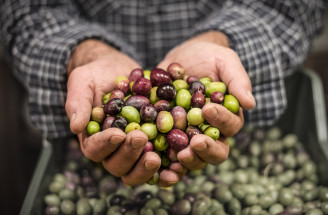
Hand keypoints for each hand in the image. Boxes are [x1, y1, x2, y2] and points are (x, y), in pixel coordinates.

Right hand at [65, 39, 180, 185]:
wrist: (120, 70)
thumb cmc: (97, 75)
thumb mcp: (83, 81)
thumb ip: (78, 102)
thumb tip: (75, 126)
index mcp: (93, 138)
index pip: (95, 149)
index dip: (106, 144)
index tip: (118, 134)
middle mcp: (113, 150)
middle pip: (117, 165)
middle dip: (128, 154)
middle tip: (141, 138)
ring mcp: (134, 150)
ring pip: (136, 170)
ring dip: (146, 167)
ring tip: (157, 156)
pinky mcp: (154, 145)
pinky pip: (160, 163)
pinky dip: (167, 169)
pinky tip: (177, 167)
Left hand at [157, 31, 255, 169]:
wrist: (182, 57)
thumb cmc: (209, 57)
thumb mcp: (225, 61)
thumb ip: (237, 80)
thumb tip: (250, 104)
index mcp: (227, 117)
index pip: (230, 126)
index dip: (221, 120)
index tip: (207, 110)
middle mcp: (210, 131)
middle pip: (216, 151)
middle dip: (206, 149)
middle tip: (194, 143)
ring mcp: (189, 136)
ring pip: (194, 157)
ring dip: (187, 160)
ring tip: (178, 154)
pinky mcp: (168, 136)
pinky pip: (168, 153)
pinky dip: (165, 160)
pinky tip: (157, 160)